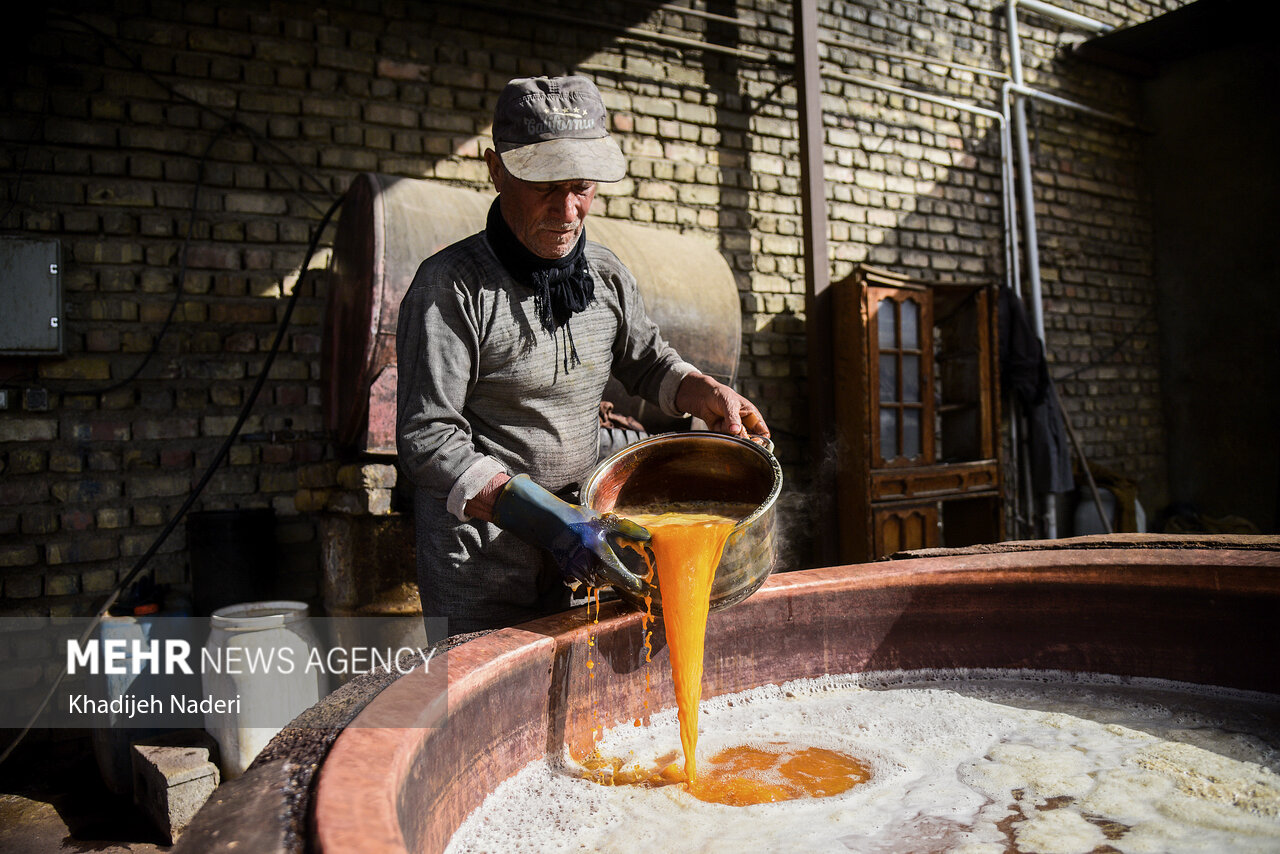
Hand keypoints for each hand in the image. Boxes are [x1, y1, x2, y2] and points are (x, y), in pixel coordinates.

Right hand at [491, 475, 649, 592]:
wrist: (553, 526)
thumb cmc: (581, 522)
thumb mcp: (606, 522)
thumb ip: (628, 529)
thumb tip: (648, 536)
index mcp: (603, 560)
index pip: (626, 581)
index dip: (640, 587)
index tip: (650, 590)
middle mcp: (592, 573)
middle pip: (617, 581)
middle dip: (627, 578)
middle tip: (641, 575)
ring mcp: (582, 577)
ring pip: (604, 581)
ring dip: (613, 574)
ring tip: (618, 563)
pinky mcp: (573, 576)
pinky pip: (593, 577)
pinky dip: (600, 571)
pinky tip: (599, 558)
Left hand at [675, 373, 770, 441]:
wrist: (703, 396)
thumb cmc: (720, 395)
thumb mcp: (729, 404)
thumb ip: (733, 418)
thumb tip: (736, 430)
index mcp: (752, 416)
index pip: (763, 433)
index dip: (760, 440)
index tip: (751, 441)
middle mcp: (745, 424)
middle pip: (750, 440)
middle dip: (741, 438)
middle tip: (733, 430)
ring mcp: (734, 430)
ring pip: (736, 440)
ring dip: (728, 433)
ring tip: (722, 420)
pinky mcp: (724, 433)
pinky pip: (724, 439)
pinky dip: (719, 433)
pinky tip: (716, 423)